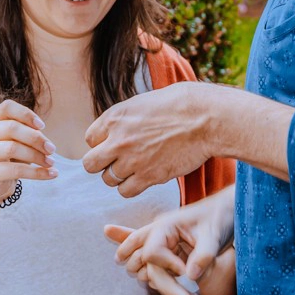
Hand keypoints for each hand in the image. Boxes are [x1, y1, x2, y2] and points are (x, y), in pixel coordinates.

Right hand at [0, 99, 56, 205]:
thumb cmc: (6, 158)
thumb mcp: (14, 142)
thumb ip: (27, 136)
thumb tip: (45, 142)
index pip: (6, 108)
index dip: (26, 114)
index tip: (42, 126)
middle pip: (11, 128)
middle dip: (36, 138)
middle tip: (51, 149)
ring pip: (13, 148)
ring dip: (37, 156)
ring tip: (50, 162)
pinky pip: (16, 170)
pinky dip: (37, 173)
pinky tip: (50, 174)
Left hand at [82, 83, 214, 196]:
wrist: (204, 118)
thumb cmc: (178, 105)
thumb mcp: (141, 103)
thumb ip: (122, 120)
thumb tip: (112, 132)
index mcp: (114, 118)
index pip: (90, 139)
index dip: (102, 143)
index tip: (115, 143)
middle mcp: (118, 140)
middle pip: (91, 164)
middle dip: (102, 163)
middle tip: (118, 160)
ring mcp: (132, 160)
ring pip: (108, 179)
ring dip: (119, 176)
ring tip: (136, 167)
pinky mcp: (149, 176)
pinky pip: (126, 191)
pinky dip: (131, 188)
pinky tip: (143, 177)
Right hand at [102, 186, 236, 294]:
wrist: (229, 212)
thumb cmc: (220, 217)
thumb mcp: (214, 235)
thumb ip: (202, 255)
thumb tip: (189, 278)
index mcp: (165, 226)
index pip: (151, 252)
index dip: (168, 266)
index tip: (189, 274)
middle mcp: (158, 237)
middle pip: (150, 268)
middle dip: (168, 289)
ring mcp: (163, 249)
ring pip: (150, 274)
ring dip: (166, 290)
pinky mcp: (170, 258)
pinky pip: (159, 276)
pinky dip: (171, 288)